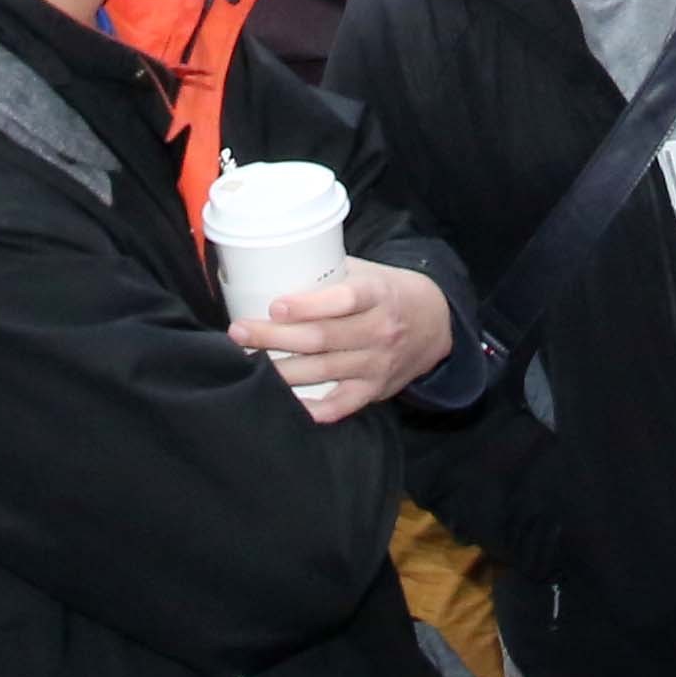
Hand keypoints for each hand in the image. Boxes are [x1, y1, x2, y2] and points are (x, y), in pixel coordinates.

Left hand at [235, 258, 454, 421]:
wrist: (435, 324)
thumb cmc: (387, 292)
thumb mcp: (368, 273)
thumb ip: (329, 275)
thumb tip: (271, 268)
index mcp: (378, 294)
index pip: (344, 300)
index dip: (309, 305)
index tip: (275, 305)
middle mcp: (380, 331)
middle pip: (322, 338)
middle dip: (275, 337)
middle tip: (240, 332)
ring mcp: (378, 363)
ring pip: (324, 371)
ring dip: (282, 370)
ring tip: (249, 363)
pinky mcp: (375, 389)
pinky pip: (342, 405)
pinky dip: (315, 408)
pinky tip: (288, 403)